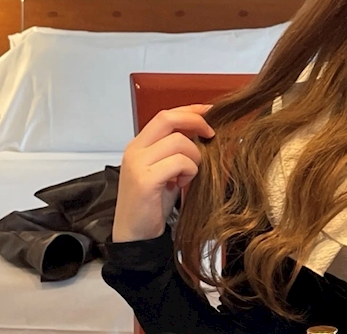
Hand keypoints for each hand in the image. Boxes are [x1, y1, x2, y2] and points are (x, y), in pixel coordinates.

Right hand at [112, 105, 214, 242]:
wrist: (135, 235)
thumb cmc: (152, 204)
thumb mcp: (165, 171)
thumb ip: (176, 151)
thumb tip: (204, 133)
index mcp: (139, 145)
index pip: (165, 115)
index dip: (190, 110)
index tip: (210, 111)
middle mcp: (135, 150)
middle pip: (169, 119)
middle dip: (196, 122)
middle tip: (211, 135)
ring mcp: (137, 164)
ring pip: (179, 142)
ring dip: (194, 157)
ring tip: (188, 175)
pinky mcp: (145, 180)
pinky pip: (179, 162)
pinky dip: (189, 171)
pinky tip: (183, 183)